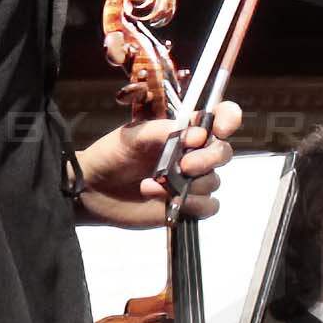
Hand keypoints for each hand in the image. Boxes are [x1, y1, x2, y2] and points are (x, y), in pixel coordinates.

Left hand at [74, 99, 237, 225]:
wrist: (93, 189)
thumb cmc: (112, 155)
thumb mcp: (133, 135)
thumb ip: (164, 131)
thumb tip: (199, 135)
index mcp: (184, 130)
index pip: (220, 116)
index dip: (229, 118)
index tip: (220, 129)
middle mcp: (194, 153)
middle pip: (223, 153)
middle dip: (208, 159)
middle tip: (184, 166)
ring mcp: (193, 180)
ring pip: (213, 182)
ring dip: (187, 186)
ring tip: (151, 185)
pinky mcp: (189, 205)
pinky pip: (209, 206)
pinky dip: (193, 205)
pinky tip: (166, 201)